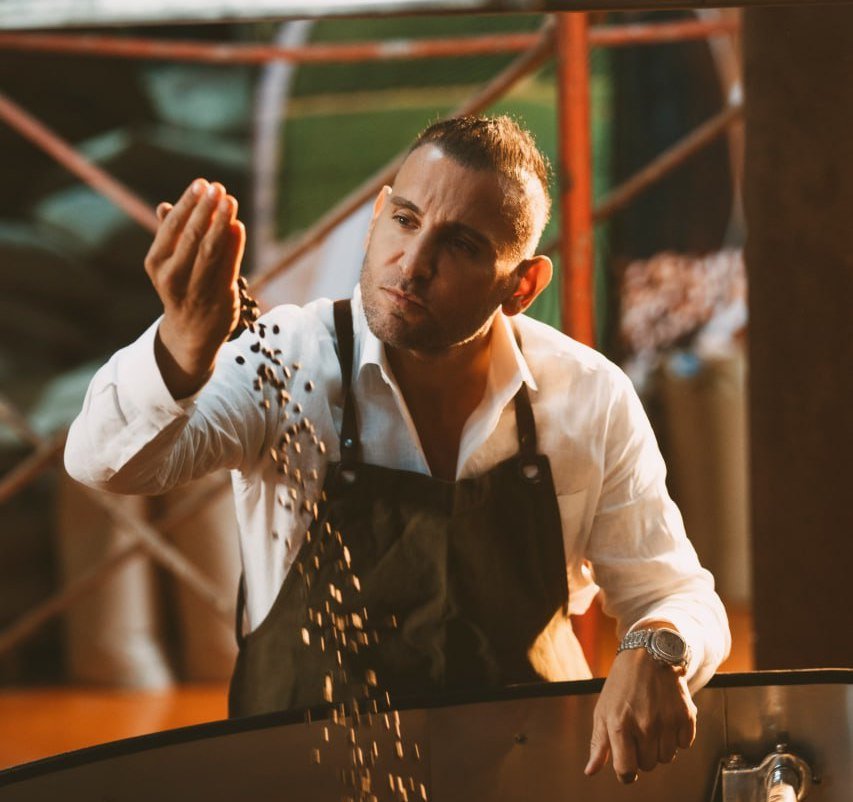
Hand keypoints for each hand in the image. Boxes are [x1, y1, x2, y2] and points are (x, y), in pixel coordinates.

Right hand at [144, 179, 245, 398]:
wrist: (191, 334)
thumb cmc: (180, 289)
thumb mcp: (168, 264)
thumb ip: (169, 236)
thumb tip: (164, 206)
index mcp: (157, 264)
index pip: (173, 227)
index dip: (188, 203)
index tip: (201, 184)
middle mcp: (173, 277)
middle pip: (192, 237)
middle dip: (206, 209)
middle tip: (218, 187)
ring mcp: (198, 289)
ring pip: (211, 250)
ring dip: (222, 223)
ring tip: (230, 200)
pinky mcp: (220, 297)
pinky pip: (229, 266)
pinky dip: (234, 245)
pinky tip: (238, 226)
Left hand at [585, 644, 696, 783]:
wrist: (648, 655)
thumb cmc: (622, 684)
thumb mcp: (603, 710)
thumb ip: (599, 743)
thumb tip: (591, 771)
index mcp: (620, 725)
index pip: (626, 771)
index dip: (625, 772)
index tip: (626, 764)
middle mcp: (645, 725)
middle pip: (648, 765)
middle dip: (641, 754)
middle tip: (637, 731)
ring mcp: (667, 721)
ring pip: (667, 757)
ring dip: (659, 746)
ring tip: (652, 723)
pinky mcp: (686, 716)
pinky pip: (685, 745)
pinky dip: (677, 737)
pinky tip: (667, 718)